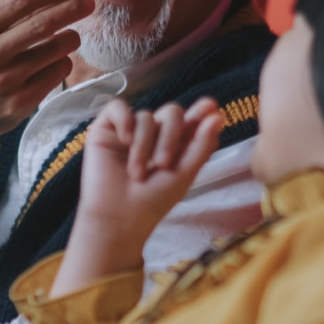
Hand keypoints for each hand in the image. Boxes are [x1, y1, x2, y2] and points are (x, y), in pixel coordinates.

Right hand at [0, 0, 94, 159]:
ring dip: (71, 37)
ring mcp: (4, 83)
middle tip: (88, 1)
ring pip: (56, 50)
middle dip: (72, 8)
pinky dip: (63, 62)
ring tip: (70, 36)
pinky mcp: (20, 103)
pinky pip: (58, 73)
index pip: (20, 2)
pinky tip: (56, 61)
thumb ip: (8, 15)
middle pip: (42, 24)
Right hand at [53, 97, 223, 293]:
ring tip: (137, 174)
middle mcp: (154, 134)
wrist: (118, 217)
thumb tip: (217, 115)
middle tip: (163, 164)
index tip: (211, 106)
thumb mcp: (184, 174)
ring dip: (144, 145)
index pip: (190, 119)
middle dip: (171, 136)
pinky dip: (124, 120)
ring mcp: (130, 130)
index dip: (201, 110)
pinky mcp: (106, 129)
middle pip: (171, 113)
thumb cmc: (152, 201)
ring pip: (145, 116)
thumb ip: (202, 144)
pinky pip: (117, 107)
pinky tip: (124, 139)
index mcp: (176, 145)